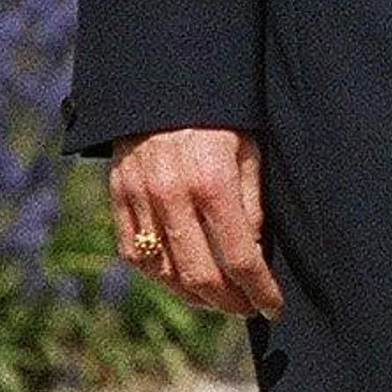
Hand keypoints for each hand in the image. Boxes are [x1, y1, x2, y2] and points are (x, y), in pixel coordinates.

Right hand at [109, 125, 280, 318]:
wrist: (165, 83)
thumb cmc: (222, 114)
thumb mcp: (252, 150)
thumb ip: (252, 204)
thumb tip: (255, 255)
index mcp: (213, 183)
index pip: (239, 257)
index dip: (258, 289)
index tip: (274, 306)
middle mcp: (172, 197)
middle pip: (199, 276)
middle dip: (228, 302)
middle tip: (248, 308)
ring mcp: (140, 200)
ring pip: (163, 272)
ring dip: (193, 295)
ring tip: (219, 299)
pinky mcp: (118, 199)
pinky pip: (134, 254)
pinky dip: (159, 275)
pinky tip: (180, 279)